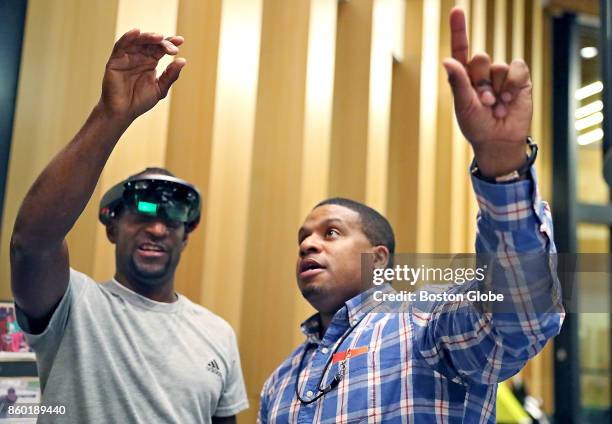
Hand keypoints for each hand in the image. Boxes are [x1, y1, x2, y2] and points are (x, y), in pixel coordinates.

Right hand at [99, 29, 185, 122]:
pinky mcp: (115, 60)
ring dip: (147, 37)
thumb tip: (183, 61)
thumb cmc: (140, 102)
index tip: (180, 40)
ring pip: (137, 41)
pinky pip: (121, 45)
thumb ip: (170, 75)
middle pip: (150, 43)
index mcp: (150, 62)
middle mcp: (139, 57)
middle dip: (161, 42)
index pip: (160, 48)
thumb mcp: (160, 89)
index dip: (169, 43)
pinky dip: (128, 37)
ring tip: (158, 37)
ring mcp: (127, 57)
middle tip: (171, 46)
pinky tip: (136, 32)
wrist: (123, 112)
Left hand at [443, 7, 530, 177]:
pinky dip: (512, 85)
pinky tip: (509, 99)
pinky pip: (515, 68)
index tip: (457, 9)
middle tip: (483, 101)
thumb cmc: (476, 126)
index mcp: (463, 77)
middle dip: (480, 81)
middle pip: (480, 57)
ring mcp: (500, 75)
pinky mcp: (519, 78)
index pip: (460, 49)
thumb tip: (447, 60)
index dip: (459, 29)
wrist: (499, 140)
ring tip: (496, 105)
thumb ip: (458, 82)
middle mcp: (481, 72)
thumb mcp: (463, 106)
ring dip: (497, 89)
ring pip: (498, 66)